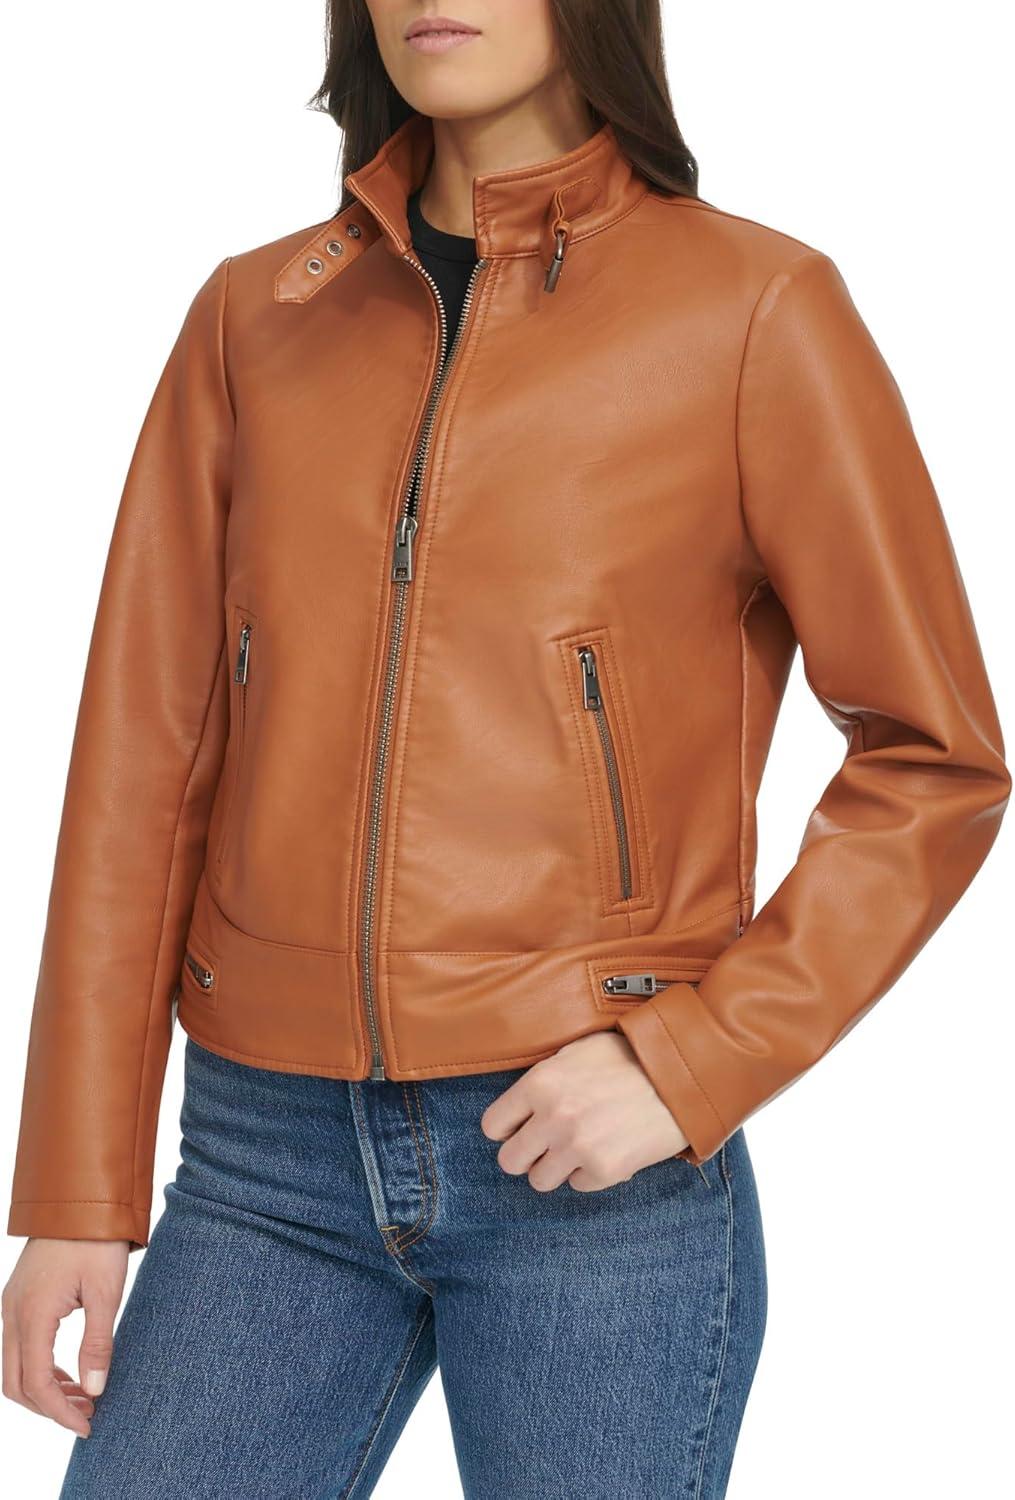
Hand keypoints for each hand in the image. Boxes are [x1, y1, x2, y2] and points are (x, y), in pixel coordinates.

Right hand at [2, 1237, 128, 1437]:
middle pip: (16, 1383)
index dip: (60, 1412)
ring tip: (84, 1397)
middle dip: (49, 1407)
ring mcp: (11, 1305)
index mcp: (32, 1315)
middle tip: (86, 1416)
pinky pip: (20, 1346)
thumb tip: (94, 1390)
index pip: (36, 1384)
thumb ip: (98, 1343)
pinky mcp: (19, 1297)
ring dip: (44, 1389)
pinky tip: (69, 1372)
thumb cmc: (96, 1240)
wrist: (80, 1197)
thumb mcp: (106, 1292)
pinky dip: (40, 1367)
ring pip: (15, 1367)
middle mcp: (12, 1314)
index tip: (87, 1426)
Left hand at [481, 1030, 689, 1191]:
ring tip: (578, 1148)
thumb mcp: (577, 1052)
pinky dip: (589, 1173)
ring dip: (556, 1168)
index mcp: (540, 1083)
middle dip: (526, 1154)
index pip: (493, 1125)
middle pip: (510, 1160)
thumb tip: (522, 1105)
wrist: (682, 1075)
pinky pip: (578, 1185)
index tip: (520, 1128)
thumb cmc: (630, 1058)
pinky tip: (606, 1149)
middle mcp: (553, 1117)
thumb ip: (545, 1078)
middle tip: (545, 1145)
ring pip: (539, 1180)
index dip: (507, 1128)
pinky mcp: (605, 1170)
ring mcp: (578, 1147)